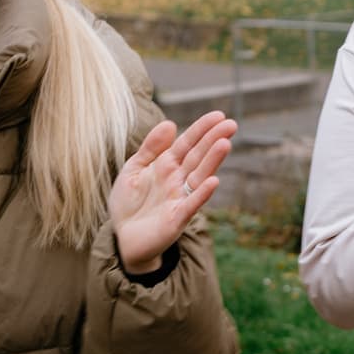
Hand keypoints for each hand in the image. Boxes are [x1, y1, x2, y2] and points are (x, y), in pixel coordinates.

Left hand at [109, 111, 235, 274]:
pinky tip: (213, 182)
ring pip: (199, 176)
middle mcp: (178, 180)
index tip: (218, 115)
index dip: (201, 129)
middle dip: (213, 140)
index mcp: (166, 165)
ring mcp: (180, 199)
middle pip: (198, 157)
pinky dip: (202, 194)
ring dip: (212, 161)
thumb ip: (150, 148)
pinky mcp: (177, 219)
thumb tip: (170, 123)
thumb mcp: (133, 169)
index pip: (187, 143)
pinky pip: (191, 205)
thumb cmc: (129, 203)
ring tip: (225, 144)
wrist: (121, 238)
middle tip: (231, 125)